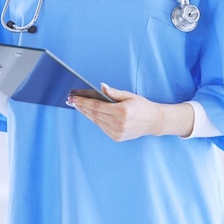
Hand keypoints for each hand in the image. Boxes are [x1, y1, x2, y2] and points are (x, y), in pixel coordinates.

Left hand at [68, 84, 193, 140]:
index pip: (96, 106)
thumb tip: (101, 86)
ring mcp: (117, 132)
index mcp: (121, 111)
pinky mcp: (116, 137)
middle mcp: (118, 123)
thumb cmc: (142, 106)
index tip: (74, 98)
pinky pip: (101, 126)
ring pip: (96, 121)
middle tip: (70, 100)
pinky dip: (94, 119)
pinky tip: (88, 113)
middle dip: (81, 107)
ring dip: (85, 113)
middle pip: (93, 114)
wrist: (153, 121)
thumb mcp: (129, 95)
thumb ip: (113, 92)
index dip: (83, 102)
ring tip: (77, 106)